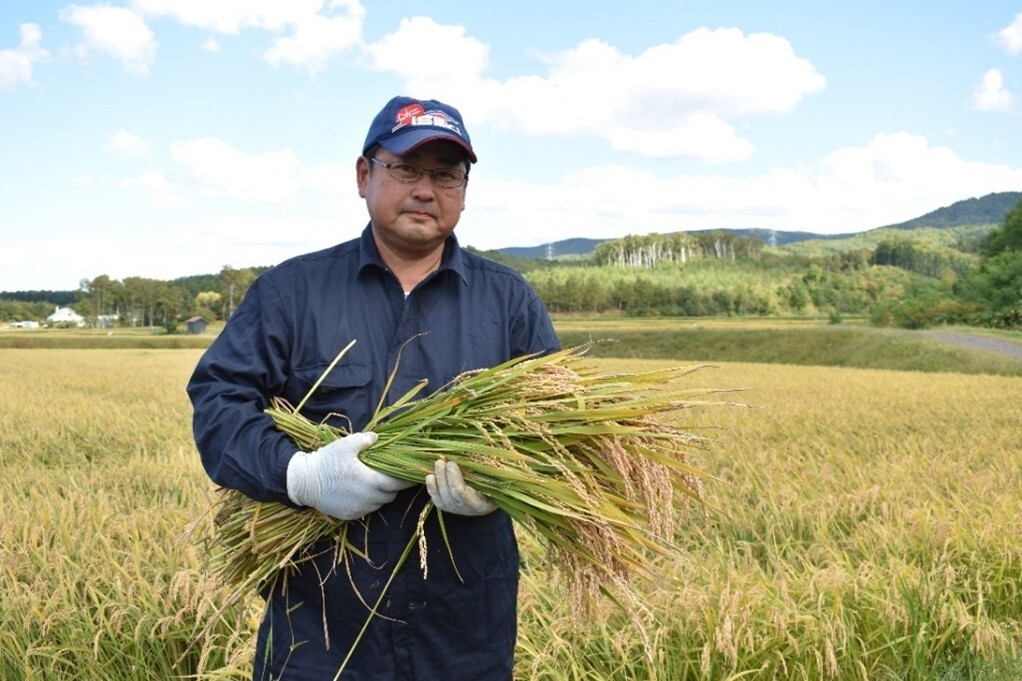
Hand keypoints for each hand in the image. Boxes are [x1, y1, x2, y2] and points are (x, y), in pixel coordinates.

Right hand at [286, 432, 413, 519]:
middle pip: (390, 495)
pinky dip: (368, 502)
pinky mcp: (349, 516)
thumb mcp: (346, 445)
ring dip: (380, 495)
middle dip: (393, 487)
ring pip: (378, 504)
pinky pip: (366, 510)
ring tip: (375, 483)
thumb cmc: (327, 462)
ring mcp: (358, 509)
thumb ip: (365, 440)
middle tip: (391, 477)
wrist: (304, 482)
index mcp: (370, 481)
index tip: (412, 475)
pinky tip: (361, 492)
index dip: (406, 480)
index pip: (397, 484)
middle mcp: (367, 498)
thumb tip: (376, 437)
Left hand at [425, 459, 496, 515]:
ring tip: (438, 464)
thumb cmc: (495, 483)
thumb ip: (485, 469)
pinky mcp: (448, 508)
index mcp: (483, 504)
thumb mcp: (494, 477)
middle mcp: (468, 511)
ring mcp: (457, 510)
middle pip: (451, 495)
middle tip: (442, 461)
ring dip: (438, 479)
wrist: (490, 495)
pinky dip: (432, 488)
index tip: (452, 463)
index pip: (463, 494)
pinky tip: (430, 476)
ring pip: (442, 498)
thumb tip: (474, 452)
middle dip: (444, 476)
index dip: (454, 478)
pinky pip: (437, 500)